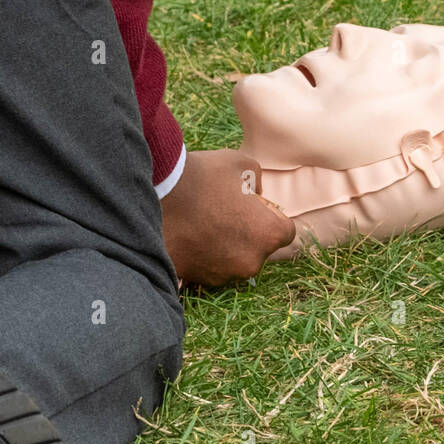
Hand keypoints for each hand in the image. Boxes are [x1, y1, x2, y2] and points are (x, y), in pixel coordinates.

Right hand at [160, 148, 295, 286]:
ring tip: (202, 221)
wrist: (158, 191)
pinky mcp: (196, 279)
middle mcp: (251, 262)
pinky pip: (206, 268)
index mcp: (269, 234)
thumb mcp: (244, 164)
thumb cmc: (205, 174)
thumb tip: (255, 196)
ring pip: (231, 260)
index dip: (269, 215)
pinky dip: (201, 255)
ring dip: (224, 246)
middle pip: (258, 249)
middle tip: (223, 211)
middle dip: (247, 233)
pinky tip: (189, 234)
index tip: (251, 205)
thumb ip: (258, 181)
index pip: (284, 230)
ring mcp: (222, 274)